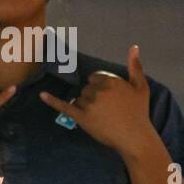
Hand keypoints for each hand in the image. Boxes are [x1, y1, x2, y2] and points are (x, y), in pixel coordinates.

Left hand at [39, 45, 155, 157]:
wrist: (134, 136)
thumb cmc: (139, 111)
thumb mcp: (141, 86)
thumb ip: (135, 66)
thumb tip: (134, 47)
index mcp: (111, 81)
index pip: (94, 78)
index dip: (101, 87)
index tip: (110, 98)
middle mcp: (98, 90)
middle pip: (86, 89)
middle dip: (94, 97)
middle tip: (108, 110)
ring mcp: (89, 104)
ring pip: (79, 99)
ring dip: (86, 106)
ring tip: (102, 116)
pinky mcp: (81, 117)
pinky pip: (64, 106)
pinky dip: (52, 101)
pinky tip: (42, 95)